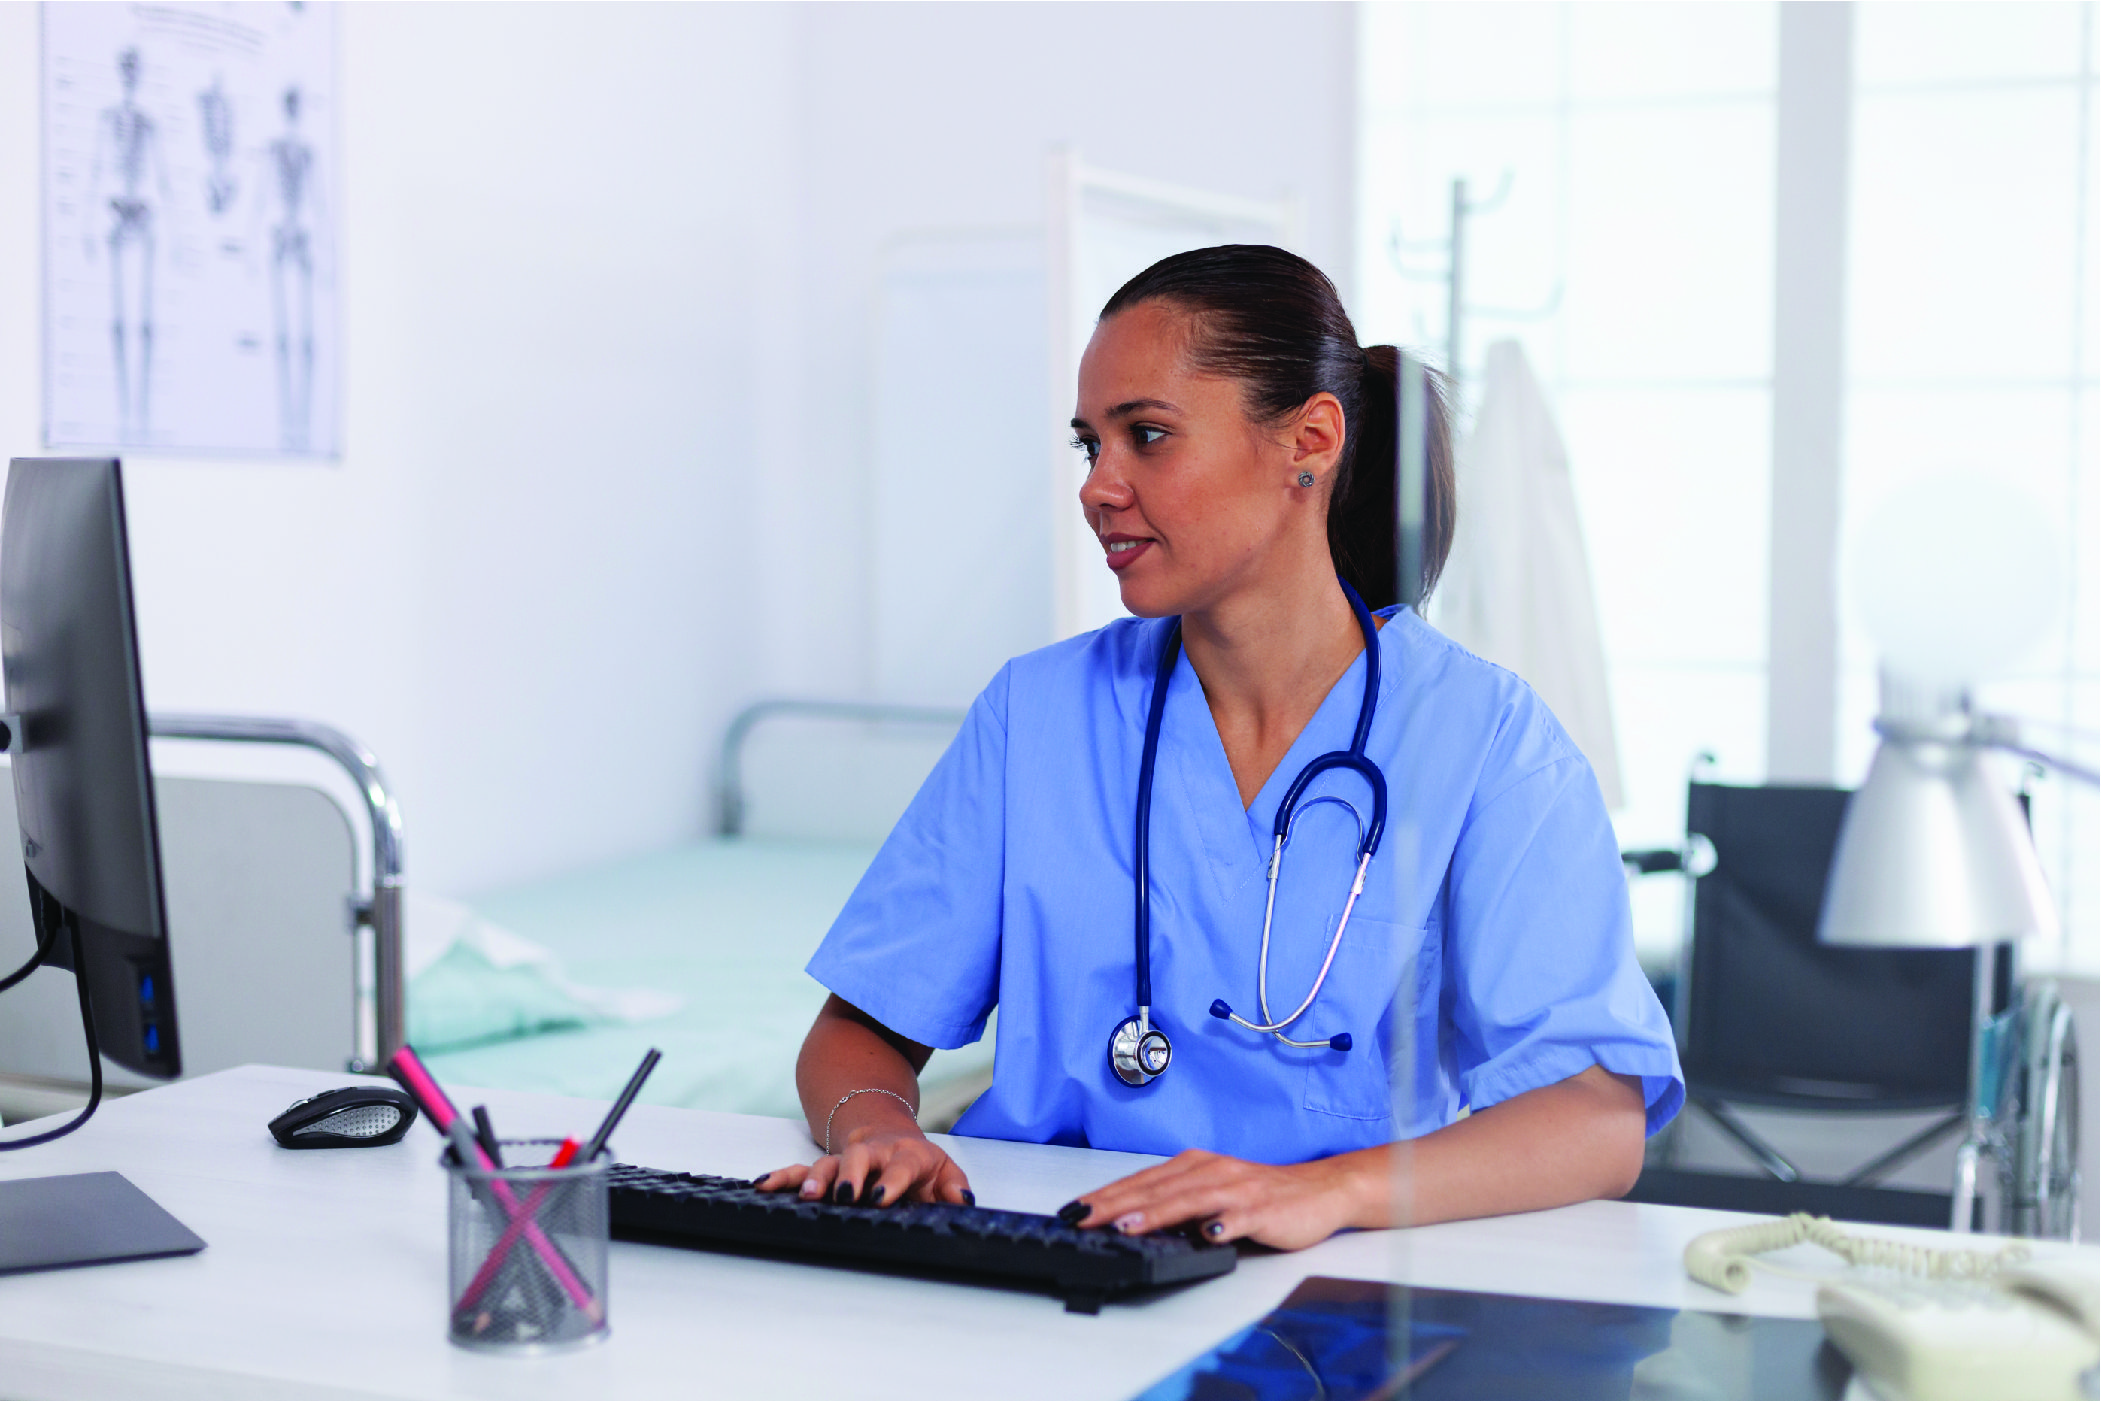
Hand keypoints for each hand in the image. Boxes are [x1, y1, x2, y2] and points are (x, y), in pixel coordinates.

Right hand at [752, 1123, 972, 1208]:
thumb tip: (964, 1203)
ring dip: (815, 1178)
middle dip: (850, 1174)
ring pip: (827, 1163)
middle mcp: (873, 1153)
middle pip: (859, 1157)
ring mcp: (847, 1159)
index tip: (881, 1197)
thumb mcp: (945, 1173)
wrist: (892, 1135)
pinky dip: (782, 1176)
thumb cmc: (921, 1165)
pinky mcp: (827, 1169)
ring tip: (807, 1196)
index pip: (901, 1165)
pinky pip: (801, 1170)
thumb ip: (955, 1190)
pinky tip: (763, 1185)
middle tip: (844, 1195)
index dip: (892, 1179)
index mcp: (906, 1155)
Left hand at [1059, 1149, 1366, 1251]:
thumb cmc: (1263, 1195)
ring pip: (1188, 1200)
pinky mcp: (1262, 1210)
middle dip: (1116, 1204)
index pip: (1142, 1181)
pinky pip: (1237, 1218)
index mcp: (1196, 1166)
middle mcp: (1212, 1171)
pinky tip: (1204, 1235)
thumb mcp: (1213, 1193)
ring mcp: (1237, 1189)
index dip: (1107, 1195)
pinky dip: (1219, 1225)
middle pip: (1156, 1188)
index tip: (1075, 1210)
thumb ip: (1178, 1204)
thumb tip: (1133, 1222)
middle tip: (1083, 1218)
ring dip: (1156, 1213)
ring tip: (1126, 1226)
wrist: (1320, 1190)